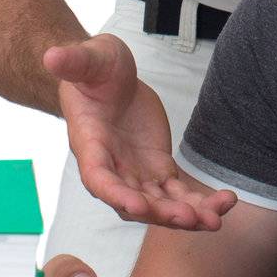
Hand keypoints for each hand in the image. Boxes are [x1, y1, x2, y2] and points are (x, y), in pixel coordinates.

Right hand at [43, 33, 235, 229]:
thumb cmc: (93, 69)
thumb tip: (51, 56)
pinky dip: (200, 202)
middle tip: (190, 217)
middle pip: (134, 202)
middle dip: (160, 213)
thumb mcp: (87, 59)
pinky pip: (179, 193)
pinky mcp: (158, 170)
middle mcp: (112, 169)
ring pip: (160, 205)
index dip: (117, 194)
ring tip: (216, 219)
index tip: (138, 205)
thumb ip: (72, 61)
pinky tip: (226, 202)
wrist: (109, 77)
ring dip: (187, 215)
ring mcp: (136, 173)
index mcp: (90, 146)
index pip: (99, 179)